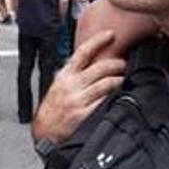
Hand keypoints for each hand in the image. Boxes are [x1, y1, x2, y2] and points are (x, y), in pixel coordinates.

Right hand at [32, 30, 125, 144]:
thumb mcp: (58, 86)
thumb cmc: (53, 110)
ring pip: (106, 83)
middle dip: (116, 63)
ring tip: (123, 79)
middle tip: (123, 64)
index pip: (83, 52)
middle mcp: (71, 85)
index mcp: (65, 76)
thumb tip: (91, 61)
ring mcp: (78, 100)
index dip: (98, 41)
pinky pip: (105, 101)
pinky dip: (114, 97)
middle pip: (100, 67)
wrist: (45, 133)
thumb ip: (73, 74)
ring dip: (119, 79)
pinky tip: (119, 96)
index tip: (111, 34)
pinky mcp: (85, 115)